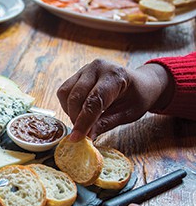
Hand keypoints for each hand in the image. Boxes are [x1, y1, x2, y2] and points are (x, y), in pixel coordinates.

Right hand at [57, 59, 173, 140]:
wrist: (141, 82)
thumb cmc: (137, 98)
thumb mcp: (128, 114)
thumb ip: (106, 123)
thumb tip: (87, 137)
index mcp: (115, 76)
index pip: (94, 100)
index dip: (84, 121)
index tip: (77, 138)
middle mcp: (97, 68)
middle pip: (76, 96)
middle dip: (75, 118)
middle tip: (82, 133)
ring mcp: (85, 69)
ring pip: (65, 93)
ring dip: (69, 111)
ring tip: (82, 120)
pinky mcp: (78, 73)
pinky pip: (64, 91)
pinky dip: (67, 105)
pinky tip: (79, 111)